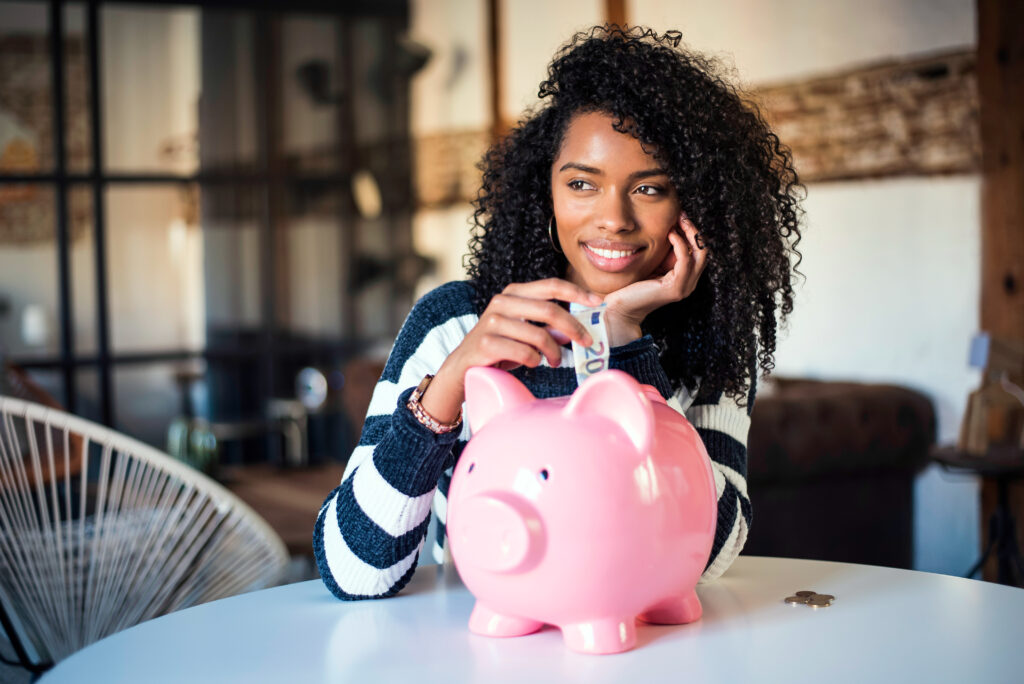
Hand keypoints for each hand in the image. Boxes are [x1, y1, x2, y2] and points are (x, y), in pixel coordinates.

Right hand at [420, 279, 601, 422]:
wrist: (462, 367)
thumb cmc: (499, 348)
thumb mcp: (524, 332)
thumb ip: (547, 327)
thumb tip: (576, 330)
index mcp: (513, 293)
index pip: (551, 285)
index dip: (577, 293)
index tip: (598, 302)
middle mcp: (501, 302)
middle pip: (550, 310)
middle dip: (574, 328)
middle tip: (587, 342)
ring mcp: (492, 322)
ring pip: (539, 335)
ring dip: (554, 352)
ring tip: (555, 360)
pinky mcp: (486, 344)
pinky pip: (525, 353)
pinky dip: (535, 361)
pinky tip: (532, 364)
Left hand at [602, 214, 708, 345]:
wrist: (621, 308)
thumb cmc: (632, 286)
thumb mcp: (653, 264)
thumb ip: (664, 253)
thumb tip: (670, 228)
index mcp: (684, 278)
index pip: (697, 251)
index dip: (692, 233)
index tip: (680, 216)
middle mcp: (689, 283)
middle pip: (703, 251)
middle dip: (694, 230)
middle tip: (682, 215)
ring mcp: (684, 287)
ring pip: (700, 254)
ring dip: (690, 233)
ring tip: (678, 220)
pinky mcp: (675, 288)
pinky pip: (685, 261)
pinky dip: (680, 244)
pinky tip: (670, 234)